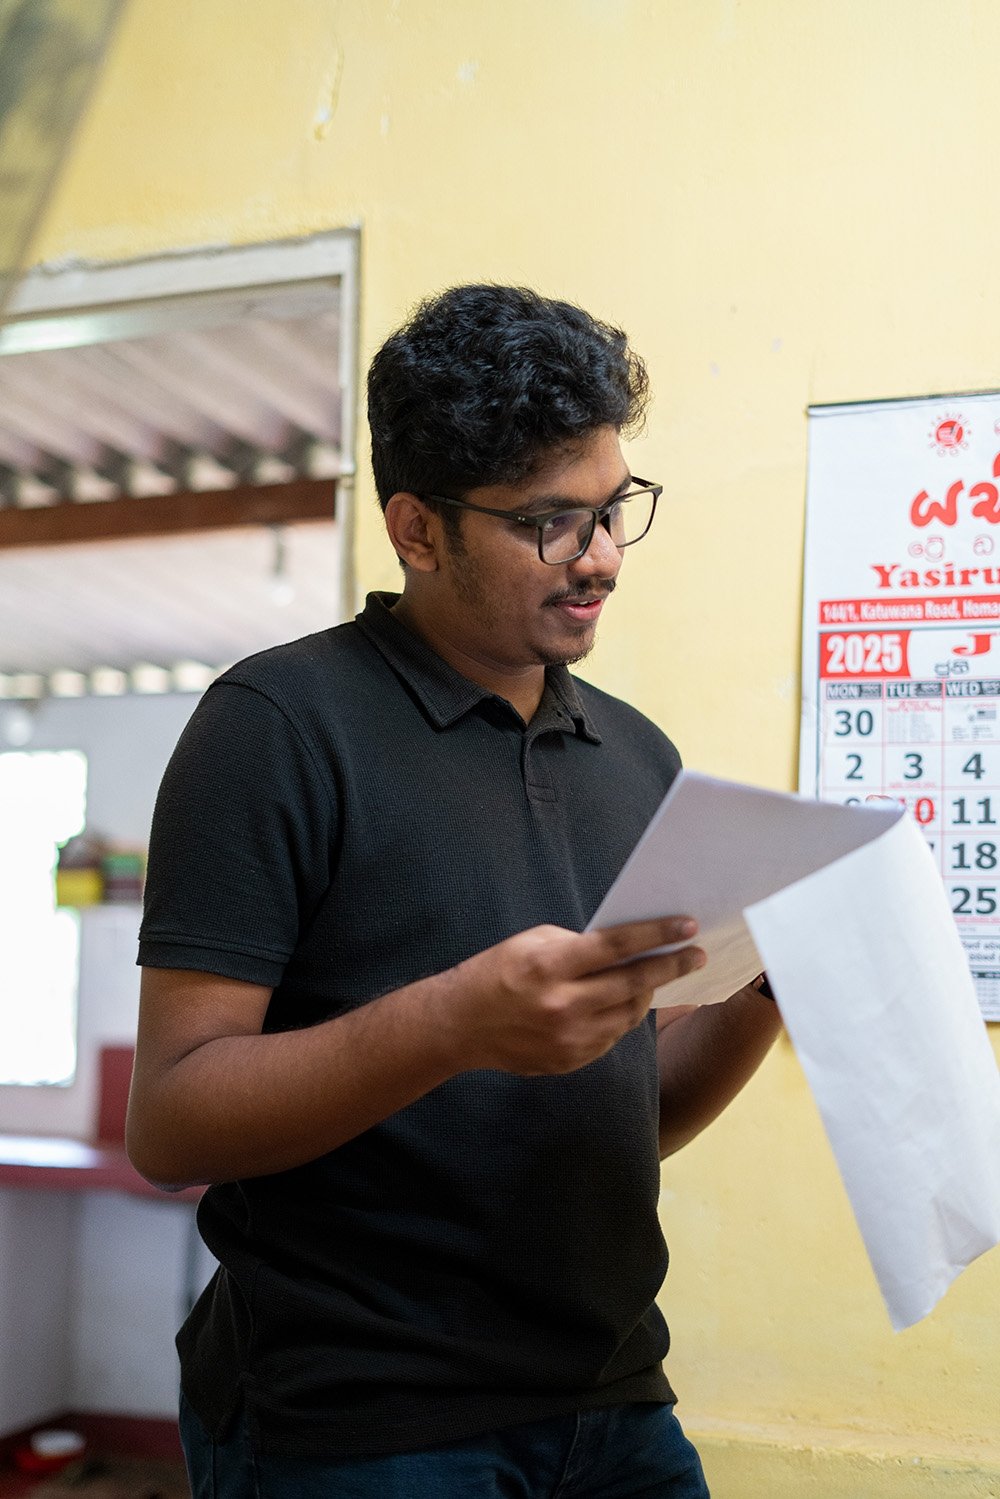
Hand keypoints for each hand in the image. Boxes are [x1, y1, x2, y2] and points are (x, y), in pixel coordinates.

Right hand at [437, 916, 705, 1075]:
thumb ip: (578, 945)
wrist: (460, 1026)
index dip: (657, 935)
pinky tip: (625, 1002)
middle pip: (633, 984)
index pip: (616, 947)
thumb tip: (625, 948)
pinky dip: (622, 1016)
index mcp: (549, 966)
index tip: (688, 926)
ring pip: (629, 1014)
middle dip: (671, 966)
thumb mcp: (532, 943)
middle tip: (697, 954)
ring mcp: (568, 1039)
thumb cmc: (497, 973)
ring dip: (649, 993)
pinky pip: (611, 1036)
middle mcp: (562, 1005)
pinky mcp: (570, 1060)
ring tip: (661, 977)